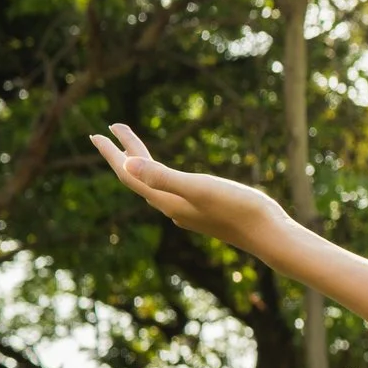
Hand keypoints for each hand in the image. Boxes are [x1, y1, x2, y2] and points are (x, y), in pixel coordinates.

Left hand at [91, 124, 288, 248]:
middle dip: (121, 155)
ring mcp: (188, 211)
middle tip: (105, 133)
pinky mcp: (203, 212)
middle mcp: (172, 207)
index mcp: (167, 200)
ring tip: (132, 153)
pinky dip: (161, 177)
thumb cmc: (238, 209)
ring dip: (140, 166)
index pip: (129, 174)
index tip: (97, 132)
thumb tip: (127, 163)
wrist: (270, 235)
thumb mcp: (199, 188)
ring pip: (153, 186)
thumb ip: (162, 177)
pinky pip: (171, 191)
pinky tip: (168, 179)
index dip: (112, 152)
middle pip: (138, 178)